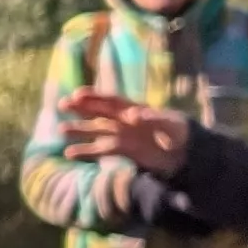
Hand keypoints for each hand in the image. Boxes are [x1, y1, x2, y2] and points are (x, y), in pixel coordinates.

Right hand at [57, 89, 189, 174]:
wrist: (185, 153)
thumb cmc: (180, 133)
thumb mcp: (171, 124)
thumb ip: (154, 118)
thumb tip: (133, 115)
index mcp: (134, 109)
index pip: (111, 100)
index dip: (95, 97)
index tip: (78, 94)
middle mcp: (124, 120)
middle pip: (99, 112)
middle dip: (81, 108)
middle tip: (62, 105)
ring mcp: (121, 135)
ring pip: (96, 130)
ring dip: (79, 130)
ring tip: (61, 130)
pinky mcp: (122, 150)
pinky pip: (100, 150)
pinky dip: (86, 152)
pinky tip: (70, 153)